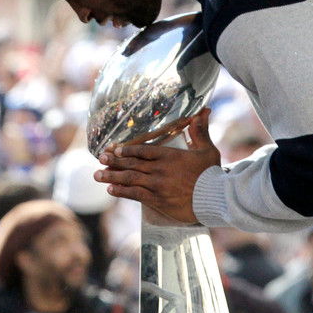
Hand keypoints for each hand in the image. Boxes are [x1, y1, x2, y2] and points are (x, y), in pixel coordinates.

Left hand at [95, 107, 219, 224]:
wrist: (215, 198)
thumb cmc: (211, 174)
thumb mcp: (207, 149)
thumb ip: (199, 131)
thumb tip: (203, 112)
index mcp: (169, 155)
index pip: (142, 149)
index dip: (126, 149)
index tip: (113, 148)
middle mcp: (159, 169)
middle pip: (131, 163)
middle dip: (113, 161)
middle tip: (100, 158)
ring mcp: (156, 185)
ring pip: (129, 178)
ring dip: (111, 176)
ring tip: (97, 175)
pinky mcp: (157, 200)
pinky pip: (134, 195)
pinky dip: (121, 191)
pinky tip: (110, 189)